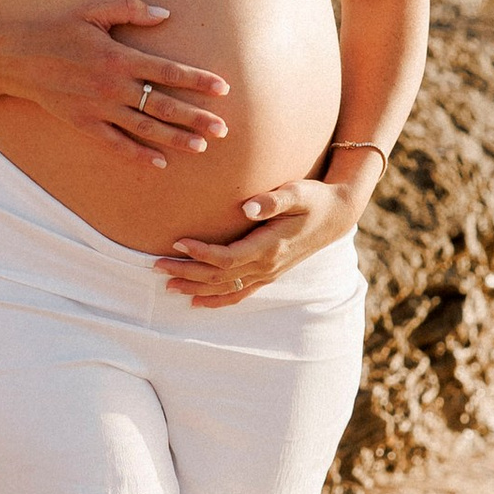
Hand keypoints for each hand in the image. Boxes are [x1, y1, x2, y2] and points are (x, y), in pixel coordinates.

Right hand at [1, 0, 230, 164]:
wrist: (18, 58)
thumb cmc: (59, 30)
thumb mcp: (93, 11)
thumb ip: (130, 10)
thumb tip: (166, 14)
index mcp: (120, 57)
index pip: (168, 71)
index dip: (198, 81)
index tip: (223, 89)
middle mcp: (113, 86)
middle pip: (164, 105)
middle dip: (196, 118)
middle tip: (223, 129)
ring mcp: (99, 108)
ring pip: (145, 128)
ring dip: (175, 139)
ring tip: (202, 147)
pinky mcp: (84, 124)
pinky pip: (116, 144)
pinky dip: (138, 155)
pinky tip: (159, 163)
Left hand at [157, 174, 365, 304]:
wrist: (337, 215)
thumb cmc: (314, 198)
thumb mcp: (298, 192)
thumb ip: (273, 200)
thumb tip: (247, 207)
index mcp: (270, 247)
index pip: (227, 258)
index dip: (200, 253)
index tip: (177, 241)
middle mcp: (267, 266)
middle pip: (219, 277)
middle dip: (186, 273)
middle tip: (156, 266)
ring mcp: (268, 274)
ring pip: (226, 289)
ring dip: (196, 289)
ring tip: (168, 286)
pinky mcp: (269, 274)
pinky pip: (240, 294)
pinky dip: (217, 300)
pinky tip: (198, 302)